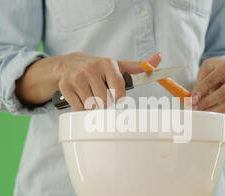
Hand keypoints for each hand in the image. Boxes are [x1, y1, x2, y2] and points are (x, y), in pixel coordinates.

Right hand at [15, 52, 161, 110]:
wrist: (70, 64)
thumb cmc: (99, 68)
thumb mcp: (118, 66)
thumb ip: (139, 66)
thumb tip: (159, 57)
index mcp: (108, 64)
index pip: (119, 92)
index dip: (118, 98)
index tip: (114, 95)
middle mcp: (92, 68)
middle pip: (105, 102)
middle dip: (105, 103)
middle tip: (100, 95)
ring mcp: (77, 77)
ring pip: (92, 106)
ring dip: (93, 106)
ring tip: (91, 95)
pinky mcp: (65, 86)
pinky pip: (79, 108)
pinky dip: (81, 108)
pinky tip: (81, 97)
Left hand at [191, 57, 224, 113]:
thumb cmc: (215, 69)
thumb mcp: (206, 69)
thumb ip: (202, 82)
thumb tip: (195, 99)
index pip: (213, 80)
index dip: (201, 90)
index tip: (191, 99)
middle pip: (224, 92)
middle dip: (207, 102)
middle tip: (194, 108)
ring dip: (213, 110)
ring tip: (200, 114)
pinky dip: (218, 115)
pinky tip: (208, 116)